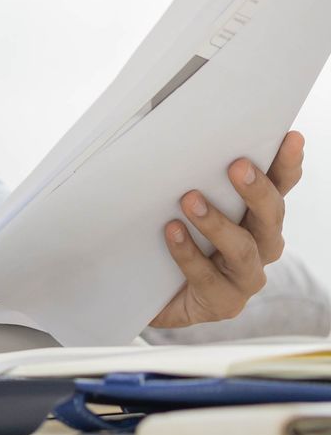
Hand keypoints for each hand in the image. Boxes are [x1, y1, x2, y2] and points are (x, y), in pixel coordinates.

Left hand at [149, 130, 305, 327]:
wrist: (144, 291)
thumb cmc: (166, 237)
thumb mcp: (174, 201)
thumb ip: (187, 175)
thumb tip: (175, 132)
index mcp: (255, 216)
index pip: (278, 187)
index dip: (287, 165)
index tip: (290, 138)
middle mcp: (259, 245)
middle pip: (270, 217)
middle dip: (257, 191)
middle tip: (238, 166)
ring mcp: (244, 277)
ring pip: (244, 250)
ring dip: (218, 223)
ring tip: (190, 200)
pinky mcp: (223, 302)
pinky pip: (209, 278)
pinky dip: (189, 254)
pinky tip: (172, 232)